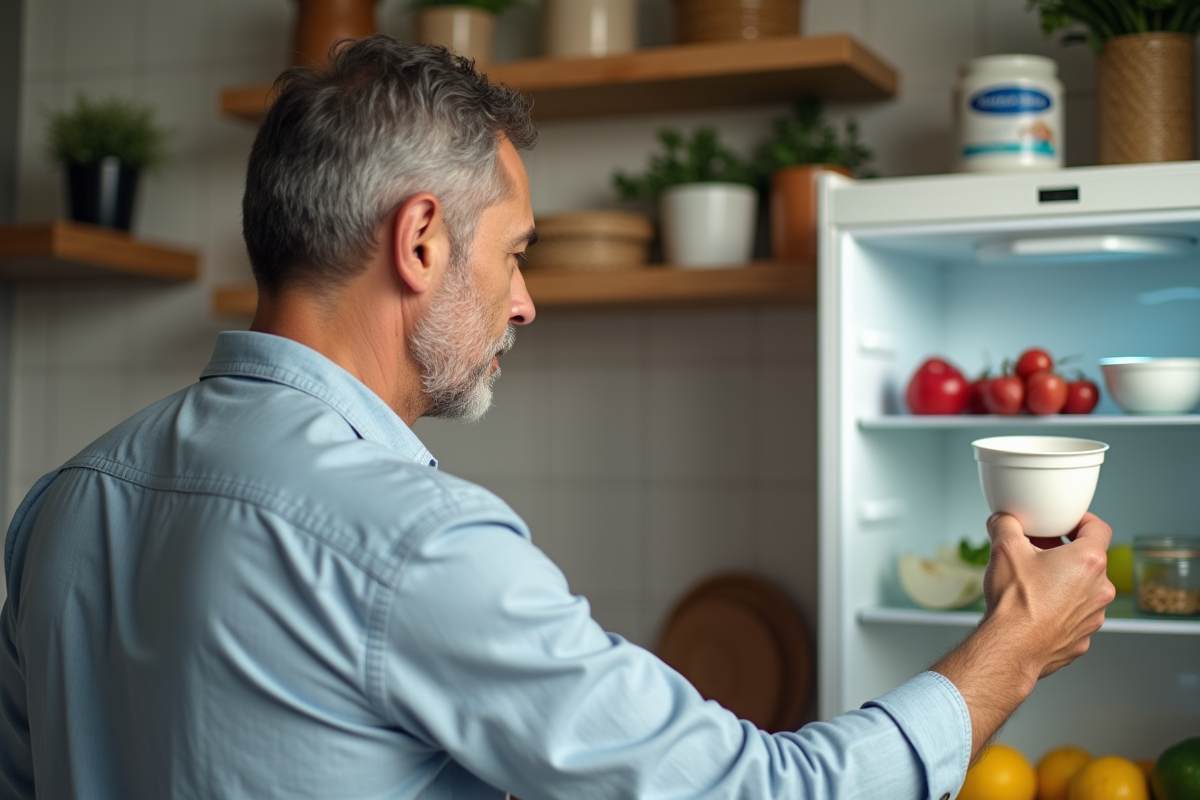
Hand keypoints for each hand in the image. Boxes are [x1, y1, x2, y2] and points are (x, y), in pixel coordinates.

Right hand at [982, 512, 1114, 680]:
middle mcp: (1100, 589)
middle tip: (1039, 552)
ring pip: (1083, 590)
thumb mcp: (1004, 548)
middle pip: (1089, 560)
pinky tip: (1036, 610)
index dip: (1082, 520)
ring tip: (1035, 584)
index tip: (1068, 523)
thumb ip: (1006, 524)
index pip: (1099, 528)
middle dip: (1065, 553)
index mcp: (1088, 561)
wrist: (1011, 647)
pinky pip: (1074, 615)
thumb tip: (1003, 519)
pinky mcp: (1082, 638)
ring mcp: (1094, 616)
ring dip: (1064, 582)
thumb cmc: (1015, 602)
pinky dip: (1060, 609)